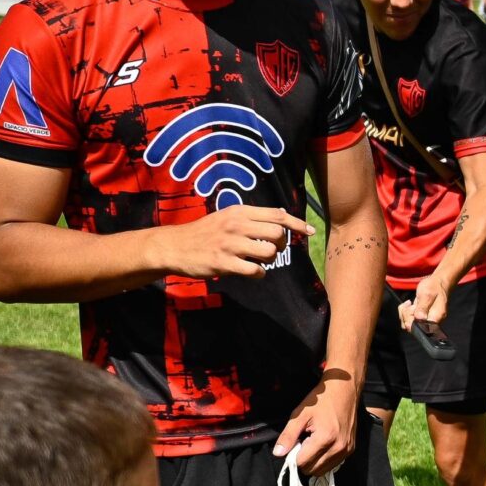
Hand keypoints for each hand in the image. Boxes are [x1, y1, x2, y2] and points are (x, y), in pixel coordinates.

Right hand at [150, 205, 313, 280]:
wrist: (174, 246)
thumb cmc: (205, 233)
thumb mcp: (227, 216)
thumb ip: (252, 217)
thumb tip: (283, 217)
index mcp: (239, 212)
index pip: (277, 215)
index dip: (297, 224)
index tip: (310, 231)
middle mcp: (236, 225)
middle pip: (277, 234)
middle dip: (279, 245)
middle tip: (268, 250)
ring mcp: (230, 244)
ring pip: (269, 252)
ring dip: (268, 260)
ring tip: (256, 261)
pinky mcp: (223, 263)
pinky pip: (255, 271)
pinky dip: (258, 273)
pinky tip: (250, 271)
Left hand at [275, 377, 360, 477]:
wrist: (344, 390)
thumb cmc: (321, 400)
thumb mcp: (300, 415)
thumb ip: (288, 436)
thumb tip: (278, 453)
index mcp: (325, 439)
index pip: (302, 463)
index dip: (294, 456)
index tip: (295, 443)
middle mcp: (338, 448)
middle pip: (312, 470)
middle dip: (303, 460)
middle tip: (303, 443)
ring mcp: (346, 450)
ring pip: (322, 470)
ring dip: (314, 461)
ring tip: (313, 444)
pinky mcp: (350, 450)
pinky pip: (332, 464)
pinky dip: (324, 459)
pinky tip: (322, 445)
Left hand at [398, 272, 450, 331]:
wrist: (438, 283)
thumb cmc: (434, 287)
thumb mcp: (427, 294)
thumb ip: (423, 306)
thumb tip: (419, 318)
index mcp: (435, 318)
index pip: (421, 328)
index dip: (412, 322)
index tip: (412, 309)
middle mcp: (431, 322)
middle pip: (412, 328)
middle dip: (407, 315)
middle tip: (411, 305)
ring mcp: (424, 321)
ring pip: (408, 324)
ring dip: (404, 313)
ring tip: (409, 304)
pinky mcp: (420, 318)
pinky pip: (407, 320)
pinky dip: (404, 312)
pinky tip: (409, 305)